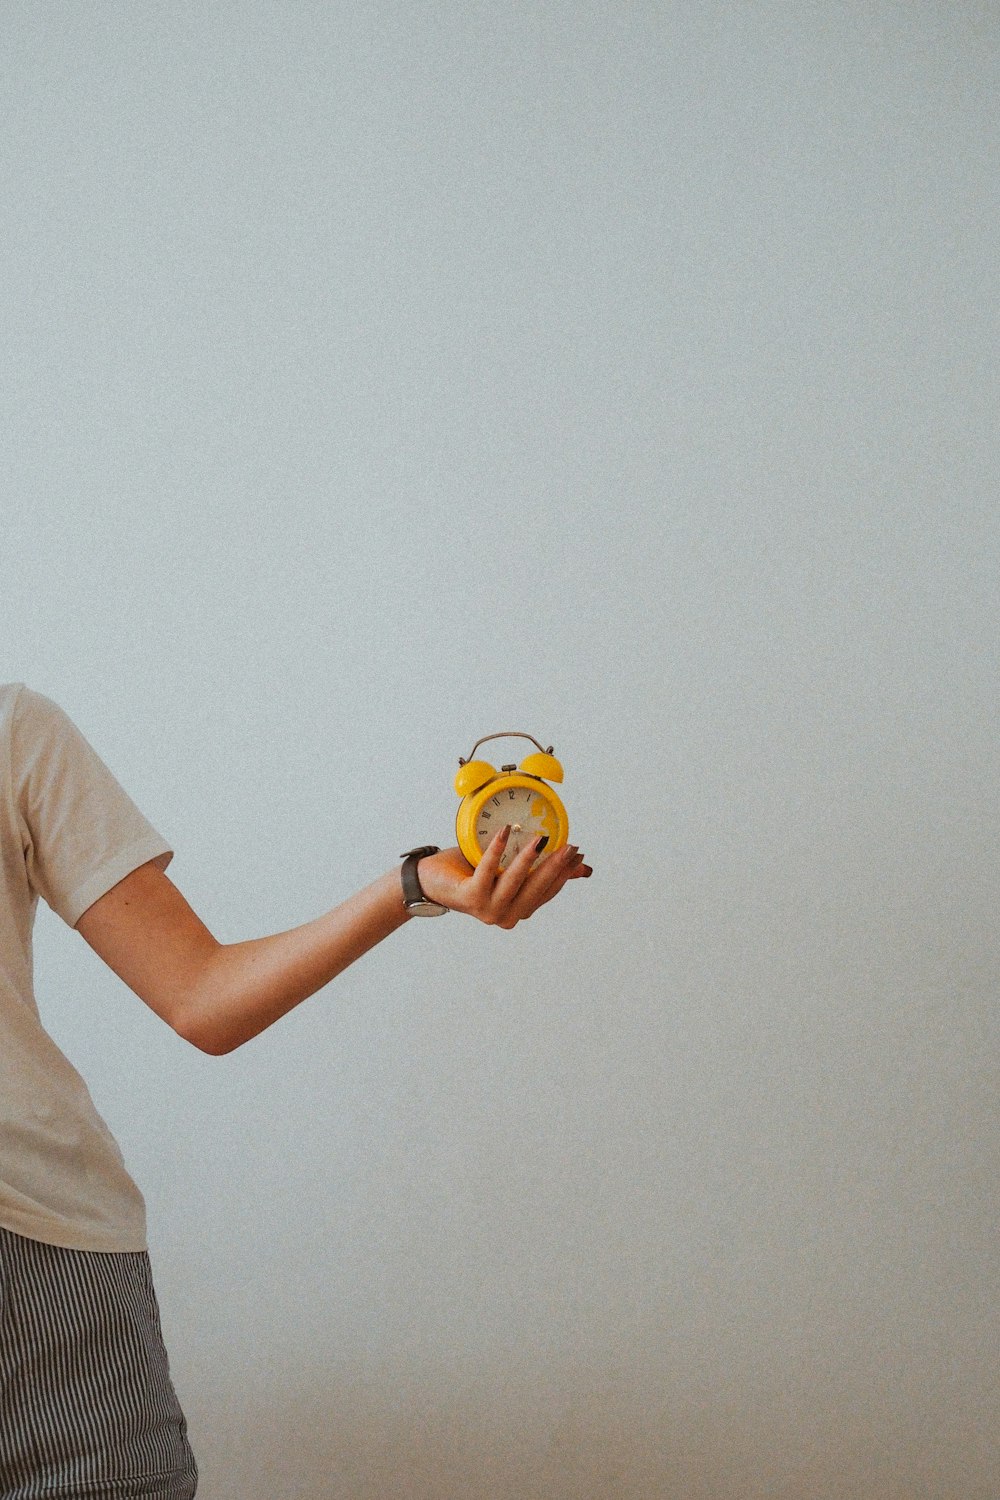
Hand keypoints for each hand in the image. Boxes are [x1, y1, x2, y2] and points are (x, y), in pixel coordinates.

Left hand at [414, 828, 591, 929]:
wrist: (431, 880)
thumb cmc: (470, 872)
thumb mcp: (510, 868)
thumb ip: (539, 869)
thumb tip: (581, 867)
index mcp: (518, 910)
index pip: (548, 892)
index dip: (564, 873)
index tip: (577, 854)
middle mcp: (505, 915)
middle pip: (535, 888)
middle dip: (554, 866)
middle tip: (567, 845)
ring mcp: (488, 909)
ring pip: (514, 882)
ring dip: (529, 859)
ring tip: (540, 839)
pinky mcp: (470, 897)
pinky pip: (487, 871)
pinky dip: (497, 851)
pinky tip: (504, 833)